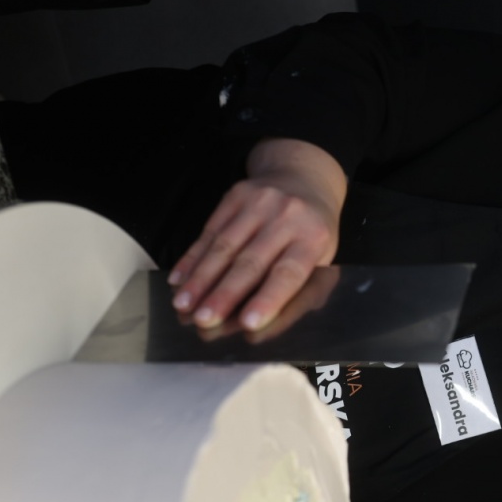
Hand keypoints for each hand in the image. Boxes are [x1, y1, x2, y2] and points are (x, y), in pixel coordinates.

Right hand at [168, 138, 346, 331]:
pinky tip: (179, 279)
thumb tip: (264, 324)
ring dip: (200, 279)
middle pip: (250, 262)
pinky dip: (192, 258)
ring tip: (183, 304)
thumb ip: (299, 289)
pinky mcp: (235, 196)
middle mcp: (286, 216)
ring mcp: (259, 203)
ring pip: (223, 246)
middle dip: (224, 294)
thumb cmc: (312, 232)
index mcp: (313, 237)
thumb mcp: (322, 259)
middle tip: (204, 320)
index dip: (268, 299)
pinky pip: (209, 231)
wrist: (304, 177)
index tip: (249, 323)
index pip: (287, 273)